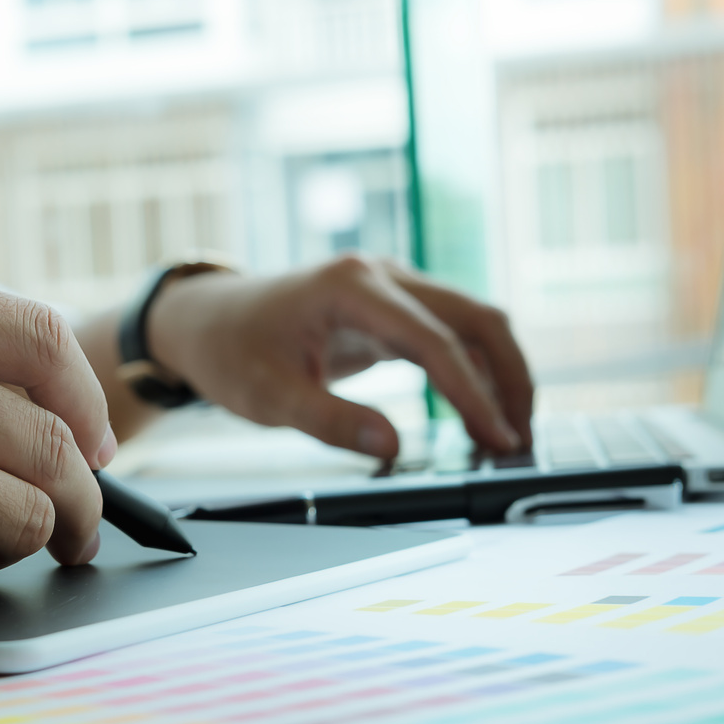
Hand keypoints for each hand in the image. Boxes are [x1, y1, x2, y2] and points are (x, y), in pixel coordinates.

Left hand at [145, 254, 532, 458]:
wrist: (204, 319)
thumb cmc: (230, 351)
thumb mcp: (267, 396)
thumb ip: (330, 420)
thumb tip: (392, 447)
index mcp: (351, 288)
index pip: (434, 341)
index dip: (472, 395)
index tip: (497, 440)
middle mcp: (380, 276)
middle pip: (474, 318)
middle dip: (509, 377)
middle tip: (519, 441)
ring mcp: (389, 286)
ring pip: (471, 321)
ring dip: (498, 372)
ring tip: (508, 435)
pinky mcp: (389, 307)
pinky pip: (448, 333)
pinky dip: (472, 370)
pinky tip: (478, 413)